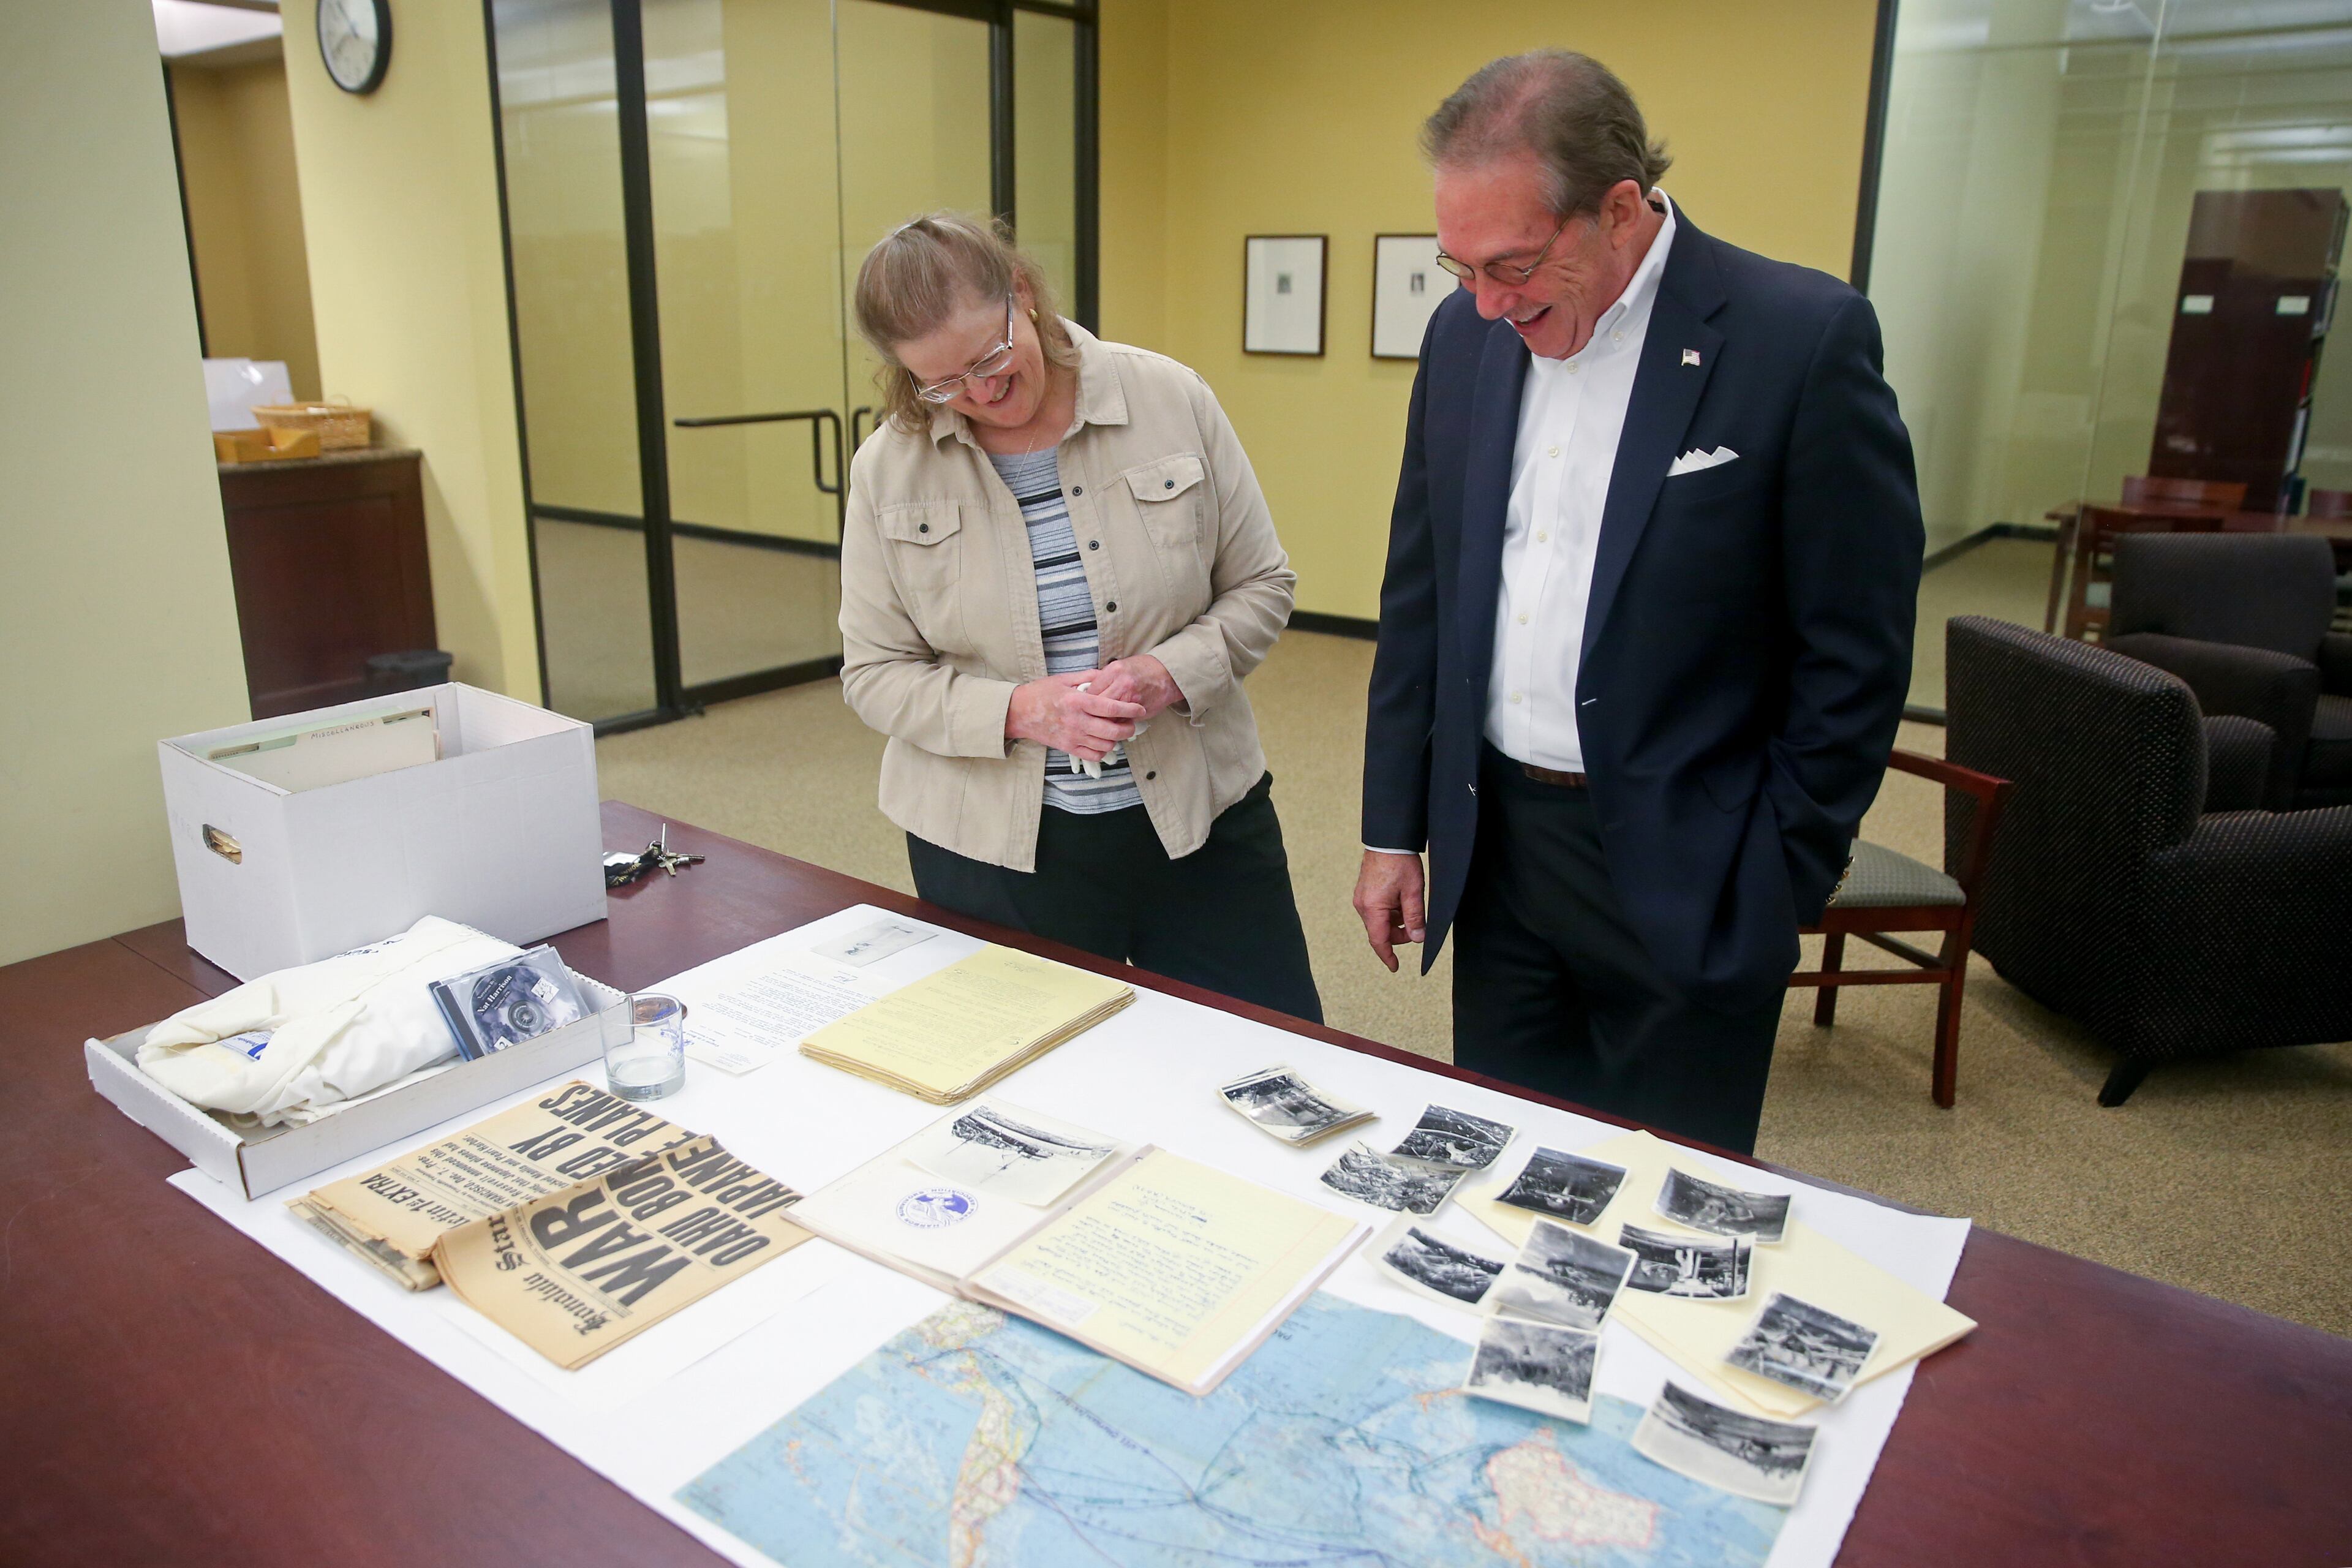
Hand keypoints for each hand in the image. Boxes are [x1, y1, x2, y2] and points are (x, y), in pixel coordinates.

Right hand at [1006, 672, 1143, 761]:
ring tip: (1116, 731)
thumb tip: (1107, 673)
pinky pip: (1093, 755)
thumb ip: (1087, 677)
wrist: (1018, 713)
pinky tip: (1102, 741)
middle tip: (1131, 723)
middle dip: (1128, 728)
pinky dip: (1103, 750)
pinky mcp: (1068, 747)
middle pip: (1113, 731)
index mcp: (1077, 701)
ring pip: (1106, 745)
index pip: (1110, 707)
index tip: (1139, 708)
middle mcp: (1076, 721)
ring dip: (1116, 739)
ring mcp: (1072, 736)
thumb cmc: (1040, 693)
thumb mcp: (1064, 679)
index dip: (1129, 709)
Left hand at [1089, 654, 1182, 720]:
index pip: (1091, 691)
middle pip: (1098, 705)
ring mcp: (1131, 699)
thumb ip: (1104, 679)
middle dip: (1092, 713)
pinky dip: (1117, 723)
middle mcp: (1122, 684)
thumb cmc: (1142, 670)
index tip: (1084, 705)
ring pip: (1109, 716)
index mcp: (1114, 671)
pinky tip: (1115, 721)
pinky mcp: (1139, 711)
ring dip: (1103, 720)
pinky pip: (1122, 722)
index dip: (1085, 701)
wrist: (1167, 675)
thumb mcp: (1120, 666)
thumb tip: (1087, 692)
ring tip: (1100, 722)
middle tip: (1089, 717)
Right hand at [1353, 850, 1426, 972]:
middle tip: (1417, 929)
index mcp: (1373, 908)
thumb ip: (1415, 918)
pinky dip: (1390, 913)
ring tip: (1411, 909)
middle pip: (1380, 932)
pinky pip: (1377, 911)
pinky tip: (1402, 902)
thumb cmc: (1400, 862)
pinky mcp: (1364, 893)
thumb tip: (1417, 938)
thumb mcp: (1413, 892)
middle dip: (1398, 935)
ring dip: (1395, 923)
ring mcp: (1361, 899)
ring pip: (1379, 922)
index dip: (1388, 956)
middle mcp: (1362, 905)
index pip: (1379, 941)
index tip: (1395, 967)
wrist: (1388, 840)